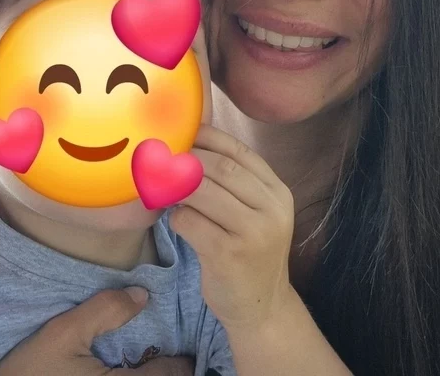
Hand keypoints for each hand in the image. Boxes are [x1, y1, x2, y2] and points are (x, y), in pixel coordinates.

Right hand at [0, 287, 193, 375]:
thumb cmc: (29, 372)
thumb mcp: (63, 333)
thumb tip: (144, 294)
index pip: (172, 375)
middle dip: (173, 372)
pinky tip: (130, 371)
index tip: (187, 349)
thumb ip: (105, 311)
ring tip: (157, 366)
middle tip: (178, 357)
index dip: (182, 361)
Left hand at [170, 126, 295, 330]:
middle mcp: (271, 209)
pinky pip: (191, 223)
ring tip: (162, 185)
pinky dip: (176, 216)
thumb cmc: (250, 252)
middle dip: (187, 159)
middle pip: (221, 168)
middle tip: (162, 157)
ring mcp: (253, 232)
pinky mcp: (229, 255)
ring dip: (176, 185)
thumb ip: (233, 182)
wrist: (262, 307)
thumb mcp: (254, 212)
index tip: (182, 132)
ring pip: (203, 192)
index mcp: (277, 192)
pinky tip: (175, 219)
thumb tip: (188, 145)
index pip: (240, 151)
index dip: (208, 137)